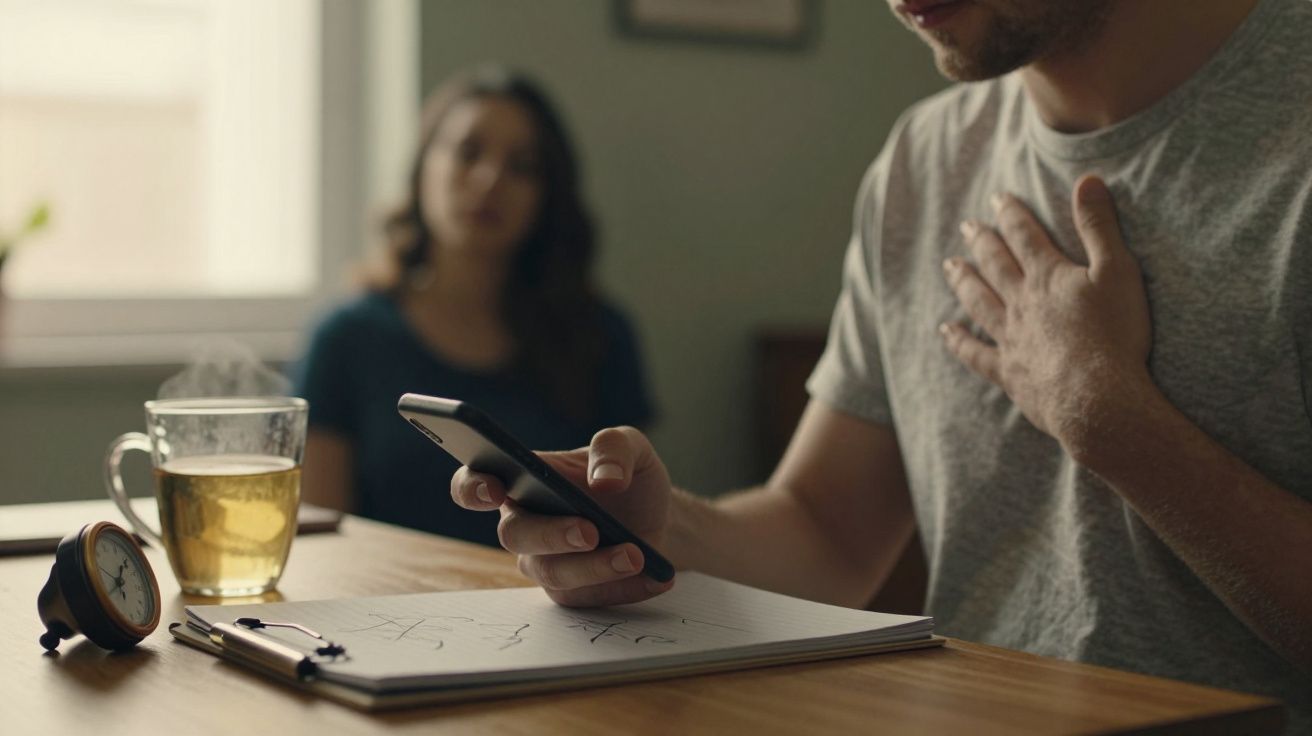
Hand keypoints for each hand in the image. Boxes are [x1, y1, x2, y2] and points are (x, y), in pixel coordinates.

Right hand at [450, 426, 675, 606]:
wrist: (661, 518)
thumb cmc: (629, 477)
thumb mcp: (631, 447)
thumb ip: (614, 448)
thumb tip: (604, 480)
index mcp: (522, 478)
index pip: (475, 483)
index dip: (473, 487)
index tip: (492, 489)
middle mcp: (525, 523)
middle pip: (515, 534)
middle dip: (551, 534)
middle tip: (589, 531)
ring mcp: (545, 561)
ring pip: (553, 573)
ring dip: (595, 566)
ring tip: (635, 555)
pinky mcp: (573, 592)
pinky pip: (590, 597)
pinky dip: (626, 587)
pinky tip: (655, 575)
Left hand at [940, 175, 1152, 445]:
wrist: (1098, 399)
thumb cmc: (1116, 335)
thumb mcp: (1118, 271)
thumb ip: (1099, 226)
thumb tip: (1087, 180)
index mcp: (1047, 277)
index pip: (1024, 235)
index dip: (1010, 214)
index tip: (997, 198)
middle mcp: (1021, 303)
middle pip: (995, 265)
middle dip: (982, 242)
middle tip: (967, 226)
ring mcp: (1011, 338)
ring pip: (979, 302)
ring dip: (964, 281)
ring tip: (950, 266)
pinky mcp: (1009, 372)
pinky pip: (976, 353)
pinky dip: (959, 341)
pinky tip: (946, 331)